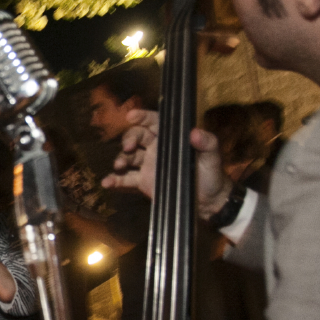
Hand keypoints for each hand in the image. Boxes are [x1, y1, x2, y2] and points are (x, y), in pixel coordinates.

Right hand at [102, 109, 233, 217]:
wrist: (207, 203)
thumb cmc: (211, 175)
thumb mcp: (213, 157)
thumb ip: (207, 143)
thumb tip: (195, 133)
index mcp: (171, 139)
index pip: (155, 122)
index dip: (143, 116)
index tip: (131, 116)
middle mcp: (156, 149)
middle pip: (136, 137)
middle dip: (129, 138)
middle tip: (129, 148)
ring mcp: (147, 166)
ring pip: (128, 157)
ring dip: (120, 159)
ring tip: (120, 166)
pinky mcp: (143, 183)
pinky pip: (125, 180)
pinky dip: (115, 180)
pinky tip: (106, 183)